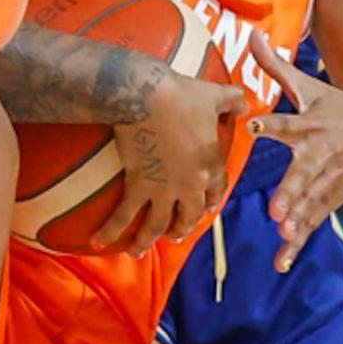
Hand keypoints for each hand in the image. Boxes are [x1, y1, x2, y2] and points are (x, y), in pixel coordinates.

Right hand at [92, 68, 242, 255]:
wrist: (147, 96)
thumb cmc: (180, 94)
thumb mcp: (214, 95)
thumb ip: (233, 100)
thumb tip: (244, 102)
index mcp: (212, 164)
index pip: (215, 192)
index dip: (209, 203)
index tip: (204, 210)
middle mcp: (191, 184)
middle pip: (189, 216)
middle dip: (181, 228)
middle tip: (172, 235)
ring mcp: (164, 189)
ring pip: (158, 224)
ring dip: (147, 239)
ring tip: (137, 249)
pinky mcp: (138, 185)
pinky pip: (124, 215)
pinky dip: (110, 230)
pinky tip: (98, 242)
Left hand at [249, 32, 342, 270]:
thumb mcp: (312, 88)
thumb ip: (276, 66)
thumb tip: (250, 33)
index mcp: (311, 124)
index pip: (288, 122)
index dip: (270, 124)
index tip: (253, 125)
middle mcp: (320, 154)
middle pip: (302, 174)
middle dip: (292, 190)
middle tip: (276, 208)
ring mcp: (330, 179)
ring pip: (310, 202)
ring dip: (298, 219)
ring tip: (284, 234)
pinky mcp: (335, 198)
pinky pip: (313, 222)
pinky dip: (298, 243)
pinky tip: (281, 261)